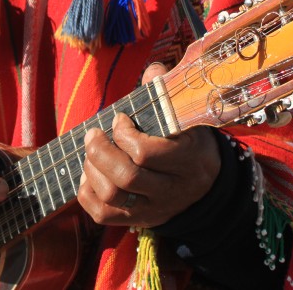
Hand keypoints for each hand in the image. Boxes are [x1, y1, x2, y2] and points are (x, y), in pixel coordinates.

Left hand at [78, 62, 220, 227]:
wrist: (206, 188)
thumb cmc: (189, 143)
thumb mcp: (186, 119)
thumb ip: (167, 94)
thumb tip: (153, 70)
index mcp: (188, 161)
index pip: (147, 153)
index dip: (124, 134)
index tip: (119, 118)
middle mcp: (171, 190)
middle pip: (126, 177)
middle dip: (101, 151)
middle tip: (93, 133)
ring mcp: (153, 209)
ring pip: (112, 196)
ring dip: (92, 169)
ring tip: (91, 151)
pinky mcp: (137, 221)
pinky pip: (102, 215)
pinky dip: (87, 191)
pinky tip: (90, 172)